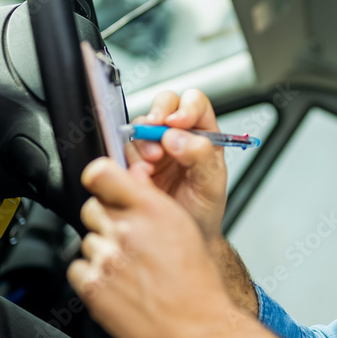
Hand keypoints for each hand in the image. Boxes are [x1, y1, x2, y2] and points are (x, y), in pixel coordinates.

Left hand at [68, 157, 234, 337]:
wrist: (198, 326)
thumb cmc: (196, 281)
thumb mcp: (182, 226)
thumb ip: (149, 202)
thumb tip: (127, 183)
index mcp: (152, 209)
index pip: (101, 173)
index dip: (98, 179)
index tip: (100, 185)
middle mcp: (127, 229)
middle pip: (92, 208)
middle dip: (106, 221)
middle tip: (128, 241)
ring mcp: (106, 258)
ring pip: (87, 241)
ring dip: (102, 252)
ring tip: (129, 269)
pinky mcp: (92, 286)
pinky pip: (77, 269)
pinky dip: (91, 277)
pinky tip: (117, 285)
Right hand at [125, 89, 227, 244]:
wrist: (186, 236)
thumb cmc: (204, 210)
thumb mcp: (212, 184)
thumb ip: (201, 156)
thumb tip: (177, 137)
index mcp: (202, 133)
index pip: (194, 102)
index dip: (185, 107)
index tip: (178, 122)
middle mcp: (177, 136)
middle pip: (164, 104)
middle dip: (157, 114)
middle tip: (155, 131)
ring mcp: (153, 148)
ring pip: (140, 127)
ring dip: (142, 143)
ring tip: (150, 166)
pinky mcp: (134, 163)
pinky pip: (124, 151)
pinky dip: (129, 161)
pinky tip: (141, 177)